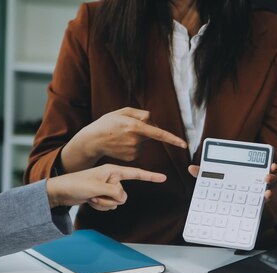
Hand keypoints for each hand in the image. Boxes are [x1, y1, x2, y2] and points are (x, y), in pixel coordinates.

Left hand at [46, 164, 166, 210]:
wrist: (60, 192)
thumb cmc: (75, 184)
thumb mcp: (97, 187)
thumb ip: (114, 192)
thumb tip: (123, 197)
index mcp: (112, 171)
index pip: (136, 173)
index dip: (150, 176)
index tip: (163, 177)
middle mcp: (111, 178)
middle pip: (123, 194)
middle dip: (110, 198)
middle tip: (95, 193)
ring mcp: (107, 188)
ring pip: (116, 203)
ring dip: (104, 203)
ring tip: (91, 196)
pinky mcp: (102, 196)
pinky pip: (109, 206)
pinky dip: (100, 206)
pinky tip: (90, 200)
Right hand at [61, 108, 186, 171]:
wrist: (93, 141)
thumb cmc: (107, 123)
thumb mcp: (123, 111)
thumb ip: (141, 114)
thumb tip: (153, 122)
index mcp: (135, 127)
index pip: (159, 134)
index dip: (173, 139)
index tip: (183, 144)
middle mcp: (136, 140)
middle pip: (151, 133)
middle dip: (146, 129)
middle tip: (129, 126)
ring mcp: (134, 151)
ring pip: (144, 142)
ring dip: (138, 137)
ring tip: (121, 135)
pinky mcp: (131, 157)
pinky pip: (139, 149)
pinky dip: (133, 145)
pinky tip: (121, 143)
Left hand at [188, 162, 276, 201]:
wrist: (227, 213)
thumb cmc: (224, 191)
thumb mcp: (214, 181)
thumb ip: (205, 174)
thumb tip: (191, 168)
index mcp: (249, 175)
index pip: (261, 168)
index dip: (269, 166)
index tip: (271, 164)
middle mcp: (257, 185)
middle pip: (270, 179)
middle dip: (272, 176)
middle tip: (267, 176)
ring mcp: (257, 197)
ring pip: (269, 192)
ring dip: (269, 191)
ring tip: (266, 192)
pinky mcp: (254, 208)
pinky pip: (261, 206)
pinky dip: (263, 204)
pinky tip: (262, 201)